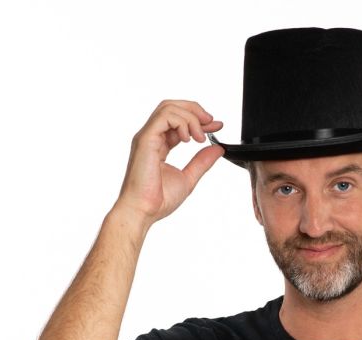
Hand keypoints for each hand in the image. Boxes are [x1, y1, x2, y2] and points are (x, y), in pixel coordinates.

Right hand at [115, 100, 223, 225]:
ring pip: (168, 108)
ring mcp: (147, 137)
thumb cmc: (158, 200)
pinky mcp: (145, 139)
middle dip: (195, 110)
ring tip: (200, 137)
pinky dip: (181, 122)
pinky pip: (164, 117)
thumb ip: (202, 162)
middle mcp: (152, 137)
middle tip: (211, 123)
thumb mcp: (188, 177)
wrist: (144, 210)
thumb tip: (218, 148)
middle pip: (172, 107)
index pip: (180, 122)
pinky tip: (189, 139)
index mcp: (160, 145)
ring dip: (190, 118)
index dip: (200, 120)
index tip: (217, 126)